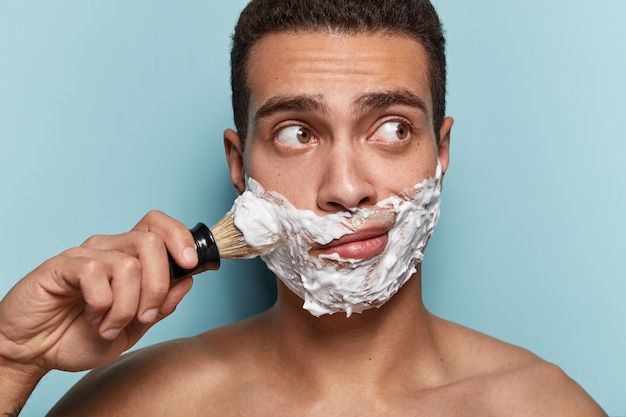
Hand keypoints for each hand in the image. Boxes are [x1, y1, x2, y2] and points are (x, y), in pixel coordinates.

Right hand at [0, 210, 196, 372]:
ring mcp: (84, 255)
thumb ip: (160, 306)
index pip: (158, 226)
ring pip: (129, 264)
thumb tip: (188, 280)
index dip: (180, 237)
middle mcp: (108, 249)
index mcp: (128, 258)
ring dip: (127, 306)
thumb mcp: (133, 328)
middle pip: (151, 242)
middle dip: (159, 285)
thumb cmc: (79, 337)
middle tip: (146, 316)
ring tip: (110, 325)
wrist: (34, 353)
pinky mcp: (60, 266)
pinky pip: (95, 273)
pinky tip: (93, 318)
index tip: (192, 264)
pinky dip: (102, 304)